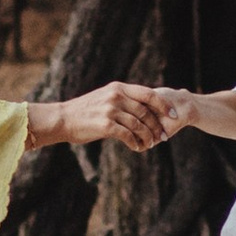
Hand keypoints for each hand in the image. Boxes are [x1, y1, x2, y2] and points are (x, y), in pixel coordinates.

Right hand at [28, 80, 176, 151]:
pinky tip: (137, 147)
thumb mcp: (105, 97)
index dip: (163, 105)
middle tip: (163, 136)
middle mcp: (116, 96)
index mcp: (119, 88)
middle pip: (146, 111)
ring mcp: (111, 110)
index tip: (173, 114)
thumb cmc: (85, 111)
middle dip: (157, 126)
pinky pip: (128, 135)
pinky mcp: (105, 125)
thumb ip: (122, 99)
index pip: (149, 94)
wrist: (62, 119)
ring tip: (150, 144)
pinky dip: (135, 143)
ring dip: (148, 137)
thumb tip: (142, 107)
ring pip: (139, 125)